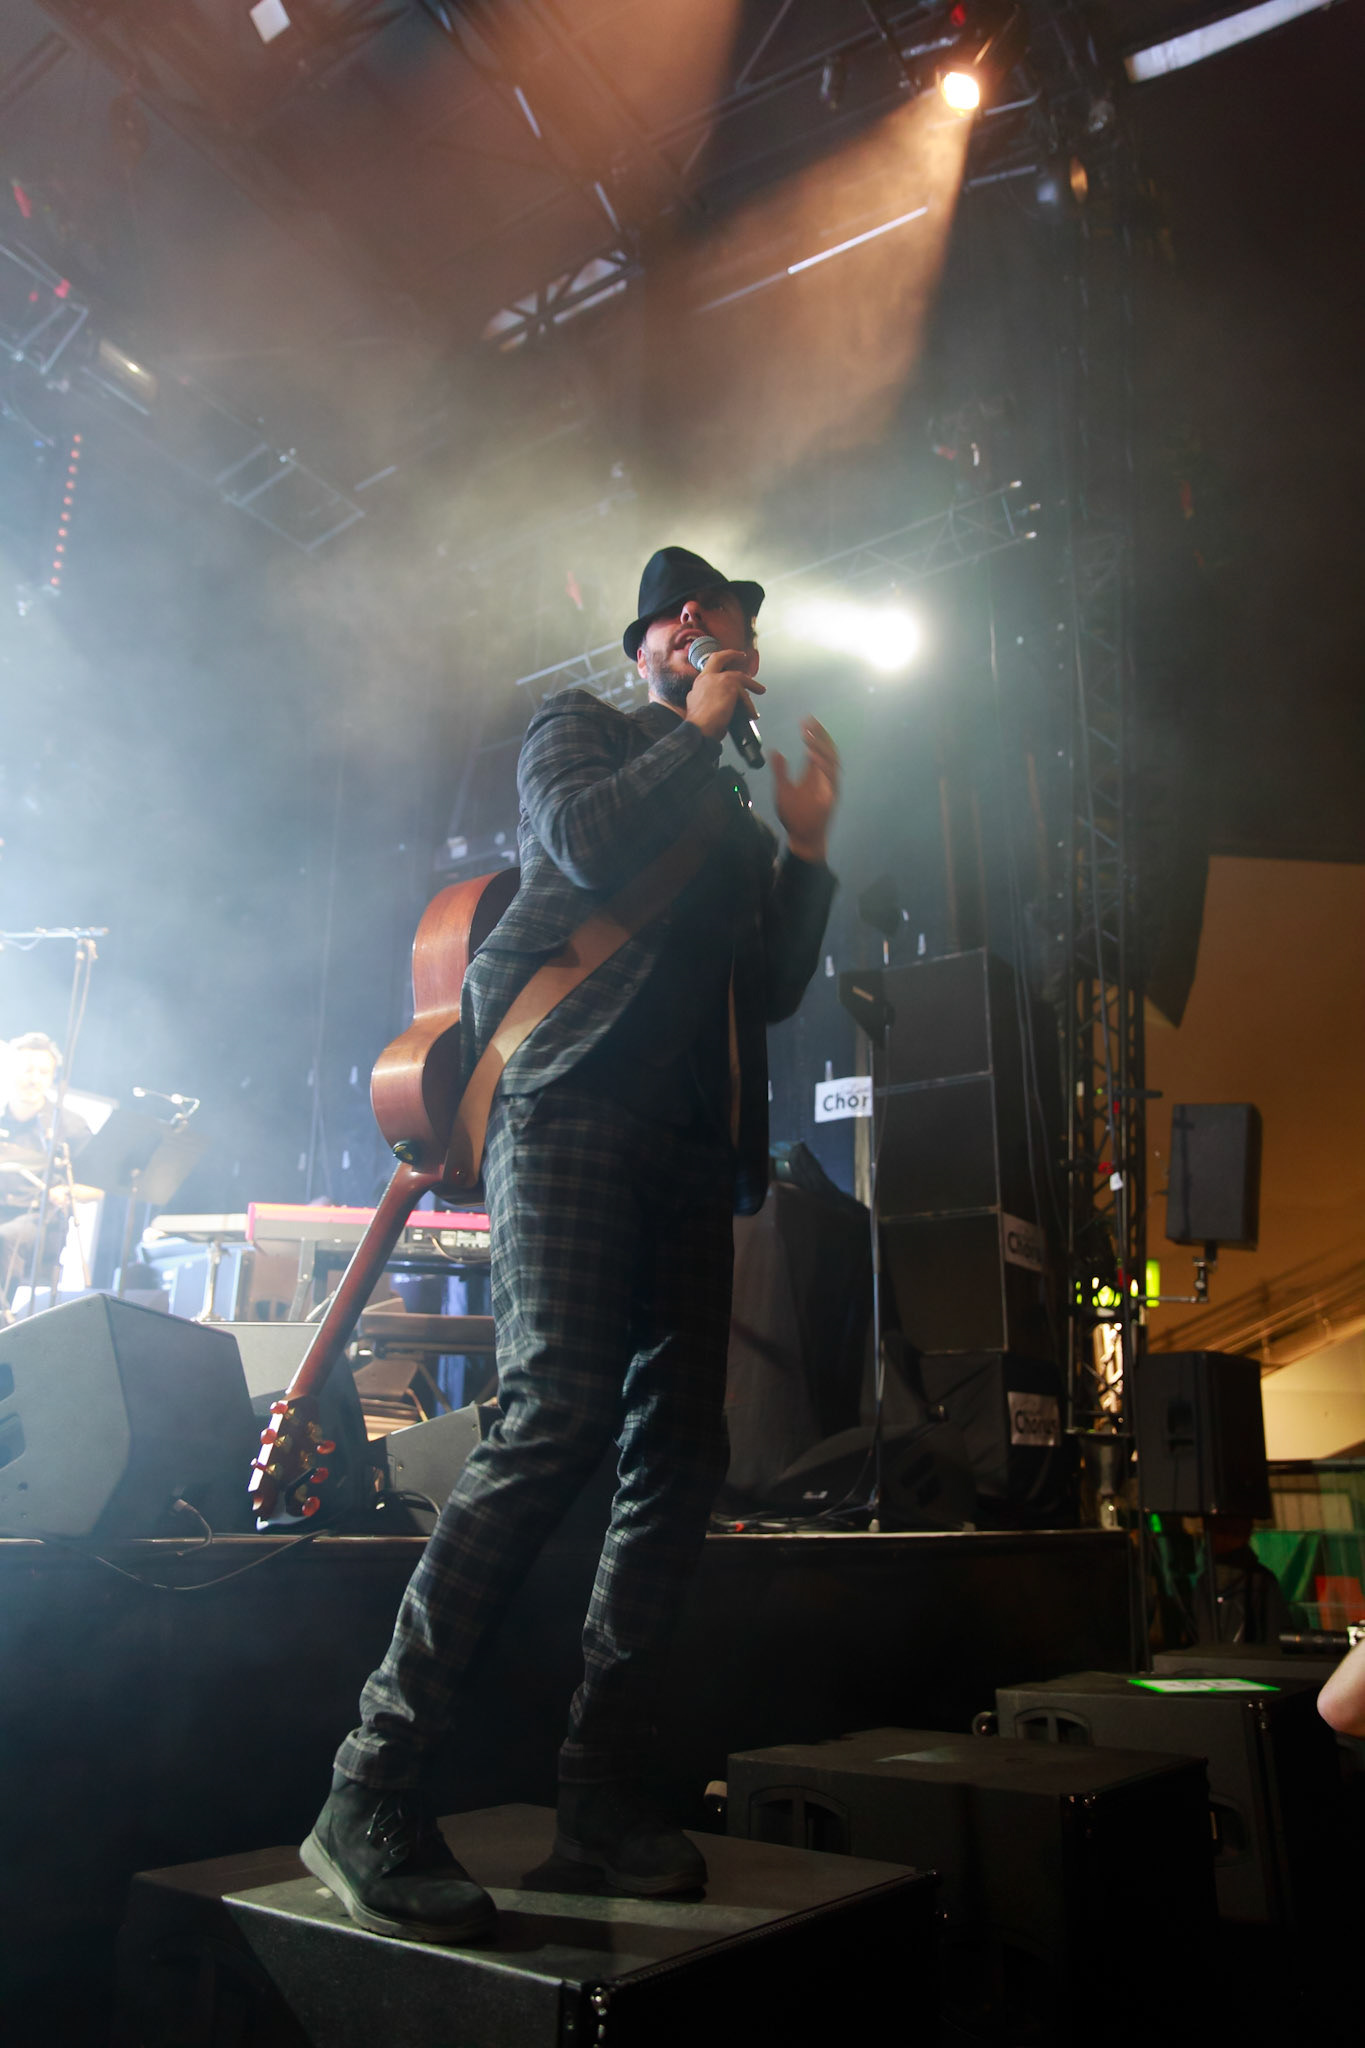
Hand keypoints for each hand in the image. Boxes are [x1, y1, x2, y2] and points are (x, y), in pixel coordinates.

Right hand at [682, 648, 764, 741]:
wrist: (698, 730)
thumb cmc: (699, 725)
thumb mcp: (697, 708)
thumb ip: (707, 699)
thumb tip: (719, 705)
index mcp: (698, 683)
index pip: (709, 667)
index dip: (719, 663)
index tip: (727, 662)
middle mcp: (706, 678)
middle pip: (719, 658)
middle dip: (731, 654)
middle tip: (742, 655)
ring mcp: (717, 680)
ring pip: (739, 677)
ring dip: (752, 684)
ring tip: (760, 690)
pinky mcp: (730, 687)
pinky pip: (745, 695)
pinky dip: (750, 706)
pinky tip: (752, 715)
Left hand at [771, 717, 839, 862]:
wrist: (802, 837)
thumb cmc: (794, 816)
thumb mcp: (782, 789)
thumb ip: (780, 770)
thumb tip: (774, 751)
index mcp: (814, 774)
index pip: (817, 748)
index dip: (813, 734)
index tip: (805, 721)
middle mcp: (824, 776)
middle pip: (827, 749)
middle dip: (819, 734)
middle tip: (809, 721)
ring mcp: (829, 785)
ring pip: (830, 759)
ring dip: (820, 746)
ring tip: (809, 734)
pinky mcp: (831, 795)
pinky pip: (830, 776)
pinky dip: (823, 764)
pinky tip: (812, 755)